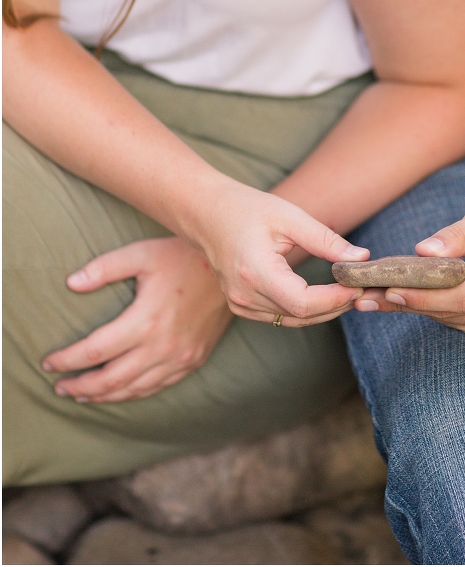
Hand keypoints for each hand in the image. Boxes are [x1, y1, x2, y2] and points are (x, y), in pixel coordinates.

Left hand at [42, 237, 233, 402]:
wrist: (230, 269)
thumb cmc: (182, 256)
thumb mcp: (141, 254)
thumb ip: (104, 268)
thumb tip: (71, 283)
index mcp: (145, 321)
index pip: (94, 351)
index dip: (67, 360)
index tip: (48, 362)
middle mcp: (162, 347)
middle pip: (110, 380)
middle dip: (80, 387)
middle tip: (60, 387)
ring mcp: (180, 358)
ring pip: (133, 390)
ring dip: (103, 396)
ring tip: (81, 394)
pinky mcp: (192, 360)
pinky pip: (157, 387)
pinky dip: (132, 393)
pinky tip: (119, 391)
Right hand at [192, 180, 367, 325]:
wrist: (206, 212)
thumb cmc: (247, 208)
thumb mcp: (290, 216)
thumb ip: (326, 240)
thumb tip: (361, 258)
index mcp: (255, 271)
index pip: (303, 302)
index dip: (335, 299)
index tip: (357, 285)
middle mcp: (245, 295)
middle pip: (301, 315)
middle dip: (335, 305)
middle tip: (361, 289)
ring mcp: (240, 304)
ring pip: (292, 320)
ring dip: (323, 310)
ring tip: (348, 291)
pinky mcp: (241, 305)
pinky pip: (279, 316)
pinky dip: (304, 310)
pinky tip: (324, 295)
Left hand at [354, 202, 464, 336]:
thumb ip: (456, 234)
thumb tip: (423, 251)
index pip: (462, 293)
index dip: (424, 297)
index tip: (390, 291)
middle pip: (453, 310)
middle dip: (409, 303)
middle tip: (367, 296)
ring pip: (454, 319)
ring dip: (417, 309)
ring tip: (377, 298)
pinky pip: (463, 323)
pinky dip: (438, 312)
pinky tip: (412, 302)